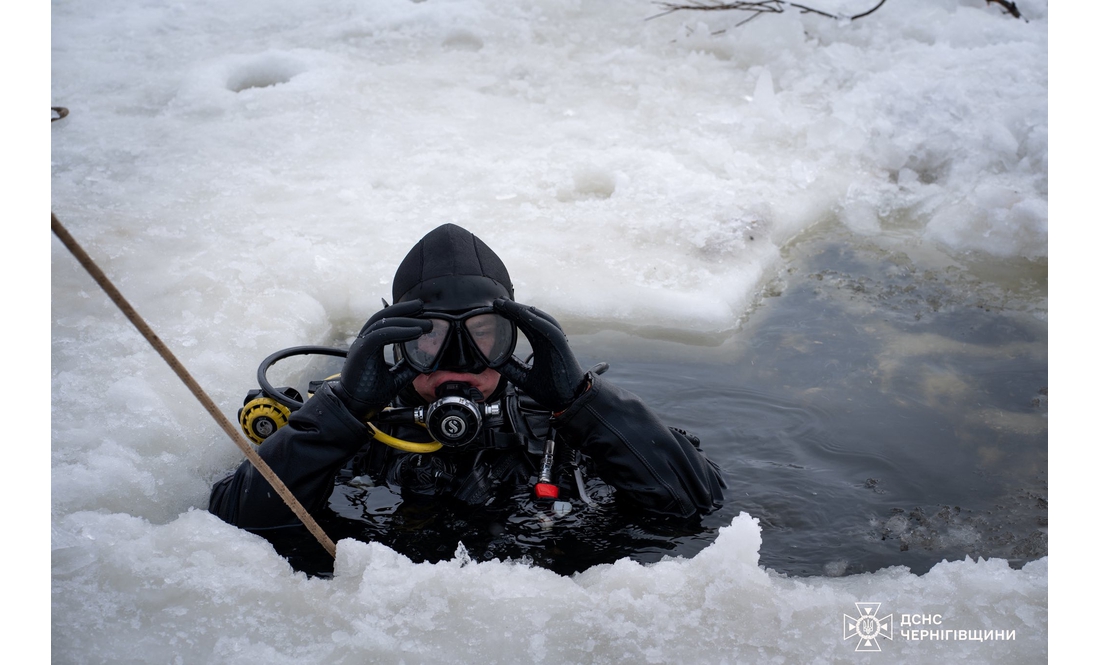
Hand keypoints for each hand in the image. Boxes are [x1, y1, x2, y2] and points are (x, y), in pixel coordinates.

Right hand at [334, 300, 431, 419]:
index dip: (402, 316)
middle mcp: (364, 342)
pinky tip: (416, 332)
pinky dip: (399, 332)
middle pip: (384, 317)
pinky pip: (380, 335)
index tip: (420, 313)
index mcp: (370, 346)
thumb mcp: (396, 378)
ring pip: (382, 322)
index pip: (386, 323)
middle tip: (423, 306)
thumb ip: (407, 367)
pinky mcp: (361, 352)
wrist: (354, 409)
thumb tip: (425, 362)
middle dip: (404, 309)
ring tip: (425, 323)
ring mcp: (361, 346)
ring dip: (406, 320)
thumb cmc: (369, 395)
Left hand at [493, 299, 586, 411]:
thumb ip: (510, 366)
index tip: (496, 309)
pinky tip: (522, 313)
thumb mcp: (523, 377)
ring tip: (505, 304)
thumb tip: (490, 362)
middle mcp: (549, 340)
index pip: (525, 325)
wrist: (570, 401)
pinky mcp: (561, 345)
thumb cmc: (552, 390)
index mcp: (542, 345)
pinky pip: (548, 329)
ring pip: (538, 319)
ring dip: (521, 311)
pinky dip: (535, 320)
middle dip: (513, 309)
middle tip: (497, 302)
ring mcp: (556, 341)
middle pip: (530, 318)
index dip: (511, 316)